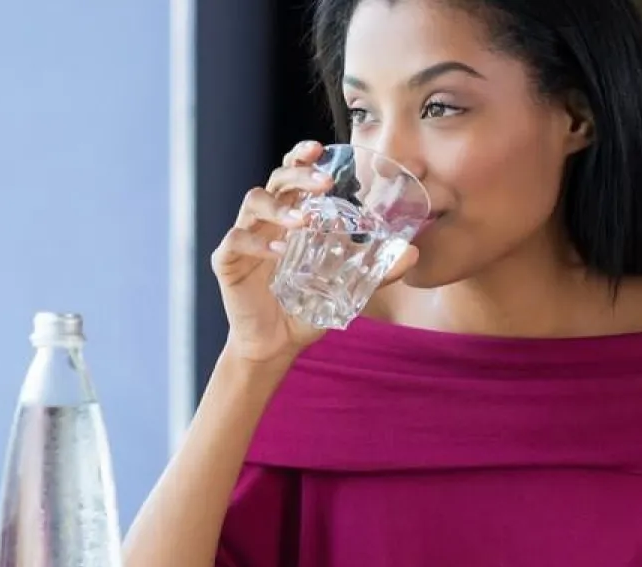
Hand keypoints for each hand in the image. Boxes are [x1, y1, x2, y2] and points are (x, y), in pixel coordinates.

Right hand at [211, 141, 417, 363]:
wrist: (277, 343)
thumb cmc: (307, 306)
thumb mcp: (347, 288)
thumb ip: (377, 271)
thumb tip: (413, 254)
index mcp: (291, 215)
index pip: (293, 175)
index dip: (302, 157)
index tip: (320, 148)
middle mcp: (267, 220)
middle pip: (276, 180)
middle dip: (299, 174)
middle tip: (325, 182)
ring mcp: (245, 237)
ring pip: (253, 202)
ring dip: (279, 207)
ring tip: (303, 221)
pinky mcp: (228, 262)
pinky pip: (236, 241)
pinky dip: (257, 243)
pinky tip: (279, 253)